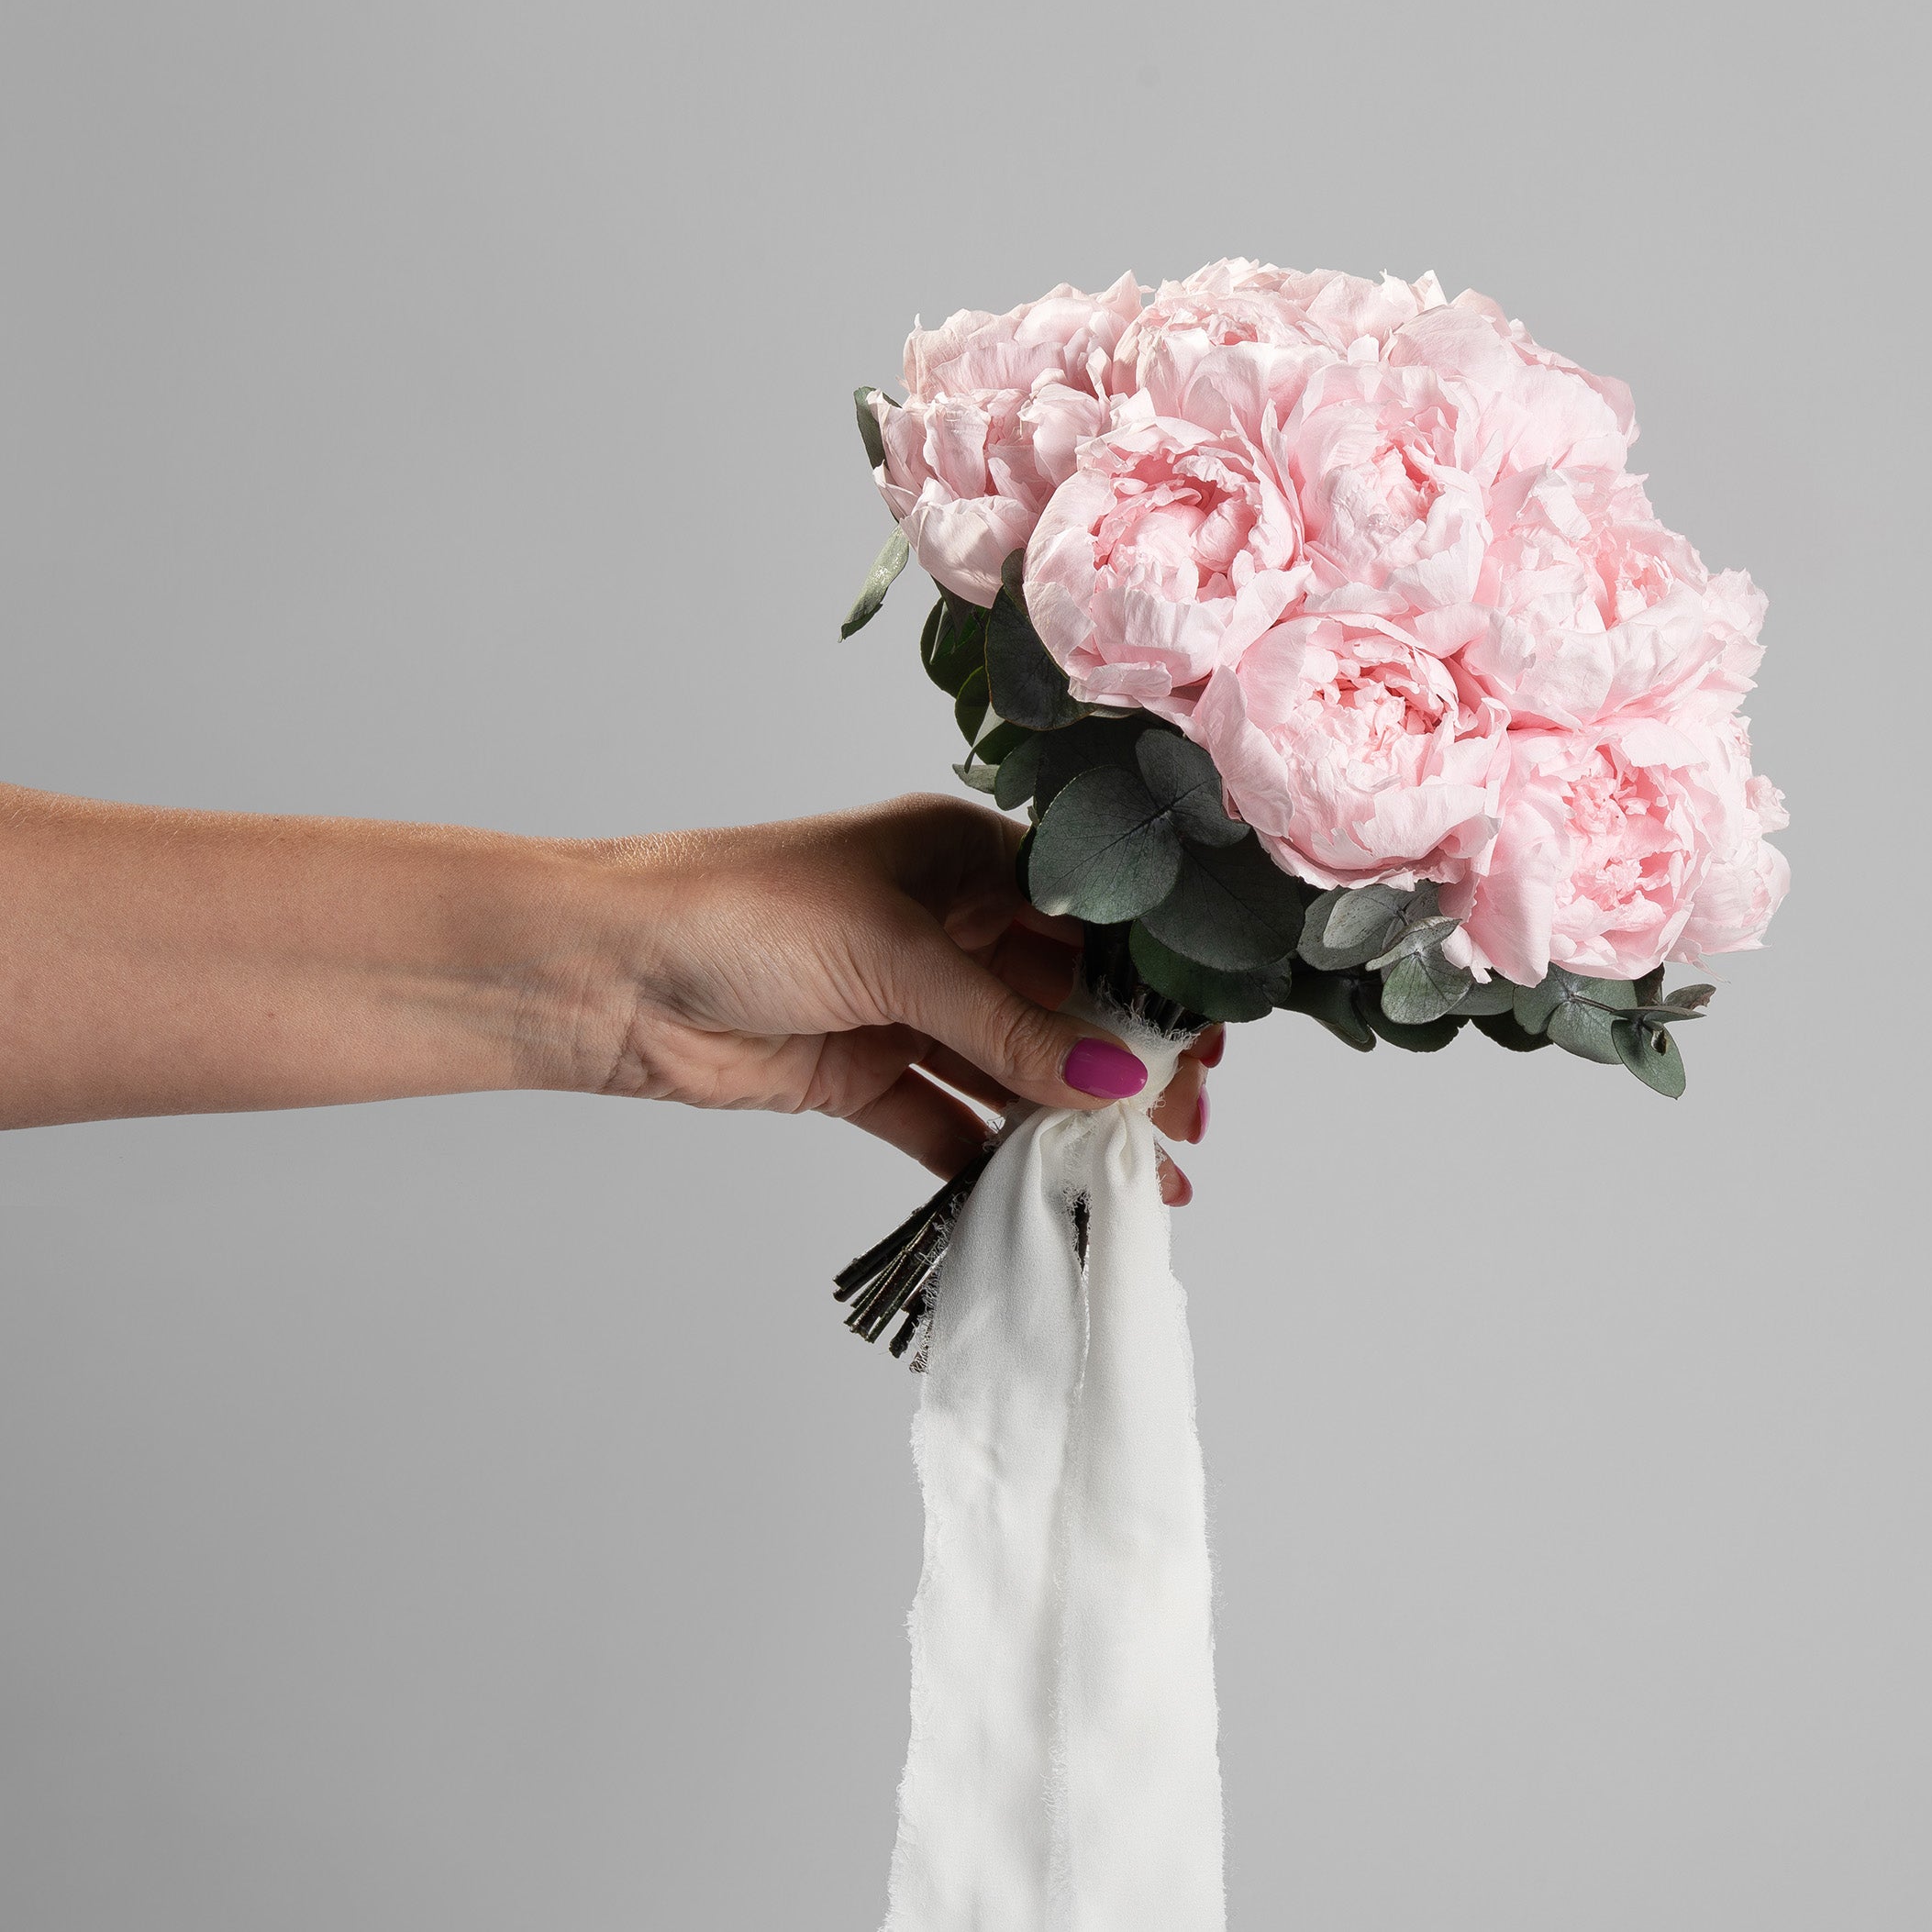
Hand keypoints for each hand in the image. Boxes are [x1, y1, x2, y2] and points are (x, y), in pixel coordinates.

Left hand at [592, 795, 1213, 1201]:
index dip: (1150, 981)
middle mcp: (948, 925)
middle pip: (1061, 1000)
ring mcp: (904, 1001)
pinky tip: (1043, 1195)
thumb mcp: (898, 957)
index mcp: (967, 859)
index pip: (1091, 919)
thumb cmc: (741, 912)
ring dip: (1066, 1120)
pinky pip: (948, 1118)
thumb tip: (1118, 1080)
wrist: (603, 972)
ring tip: (1134, 1179)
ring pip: (1011, 1066)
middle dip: (1122, 1063)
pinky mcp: (860, 1071)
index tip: (1205, 1045)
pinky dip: (991, 1157)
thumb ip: (1010, 1028)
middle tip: (1182, 1127)